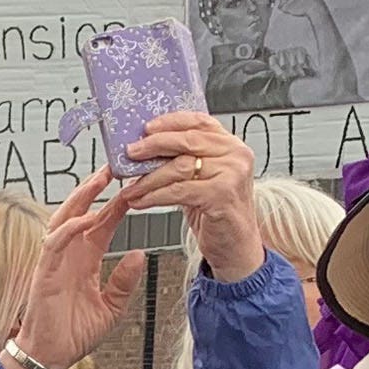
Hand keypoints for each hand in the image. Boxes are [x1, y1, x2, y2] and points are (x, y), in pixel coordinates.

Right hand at [5, 170, 148, 368]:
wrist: (51, 357)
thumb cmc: (74, 334)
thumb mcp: (112, 308)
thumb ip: (124, 281)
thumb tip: (139, 254)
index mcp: (85, 259)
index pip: (102, 223)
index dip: (117, 203)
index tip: (136, 184)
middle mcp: (69, 254)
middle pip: (82, 210)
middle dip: (97, 188)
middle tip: (117, 166)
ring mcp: (54, 260)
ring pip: (65, 218)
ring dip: (82, 197)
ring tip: (100, 179)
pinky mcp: (43, 271)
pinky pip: (55, 242)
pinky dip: (70, 228)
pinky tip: (88, 218)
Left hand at [121, 112, 264, 281]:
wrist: (237, 247)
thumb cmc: (218, 213)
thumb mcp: (205, 179)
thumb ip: (187, 160)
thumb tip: (149, 149)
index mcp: (232, 145)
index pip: (199, 121)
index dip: (170, 122)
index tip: (146, 127)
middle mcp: (236, 155)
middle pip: (187, 140)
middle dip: (153, 146)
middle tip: (131, 153)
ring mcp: (231, 174)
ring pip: (179, 167)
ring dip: (148, 178)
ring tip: (131, 187)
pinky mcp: (222, 195)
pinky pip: (178, 191)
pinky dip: (154, 196)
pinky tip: (140, 201)